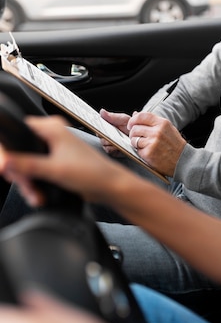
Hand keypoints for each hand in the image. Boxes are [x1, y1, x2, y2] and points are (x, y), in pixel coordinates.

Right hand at [0, 115, 132, 207]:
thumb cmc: (92, 173)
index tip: (6, 167)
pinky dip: (34, 183)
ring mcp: (52, 148)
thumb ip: (28, 165)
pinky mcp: (54, 161)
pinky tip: (39, 195)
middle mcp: (51, 134)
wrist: (108, 186)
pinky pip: (34, 171)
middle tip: (26, 185)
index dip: (8, 150)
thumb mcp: (55, 170)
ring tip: (36, 195)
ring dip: (27, 182)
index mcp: (52, 127)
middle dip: (20, 173)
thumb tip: (6, 161)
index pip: (19, 130)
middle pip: (19, 150)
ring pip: (25, 163)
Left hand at [128, 112, 186, 176]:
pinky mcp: (149, 153)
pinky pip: (137, 149)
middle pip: (135, 128)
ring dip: (136, 142)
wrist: (183, 161)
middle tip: (138, 137)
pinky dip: (140, 151)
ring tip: (144, 145)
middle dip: (133, 133)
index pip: (141, 116)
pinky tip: (149, 152)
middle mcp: (157, 131)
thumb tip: (135, 114)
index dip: (133, 120)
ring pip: (134, 139)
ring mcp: (153, 142)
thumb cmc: (175, 145)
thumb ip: (152, 121)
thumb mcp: (167, 128)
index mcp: (162, 123)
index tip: (131, 124)